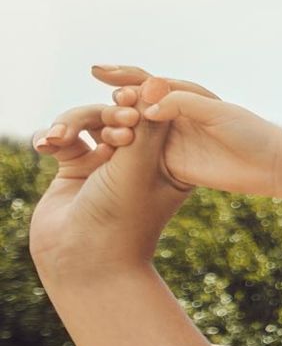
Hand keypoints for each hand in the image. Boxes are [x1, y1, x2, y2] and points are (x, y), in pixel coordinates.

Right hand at [30, 98, 189, 281]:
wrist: (85, 263)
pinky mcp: (77, 168)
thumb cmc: (121, 219)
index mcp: (171, 159)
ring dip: (73, 122)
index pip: (159, 114)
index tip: (128, 95)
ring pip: (88, 120)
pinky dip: (53, 136)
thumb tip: (157, 81)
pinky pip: (64, 137)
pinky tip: (46, 145)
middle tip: (109, 114)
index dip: (143, 98)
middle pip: (123, 112)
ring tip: (62, 139)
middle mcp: (142, 158)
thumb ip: (146, 125)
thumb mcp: (138, 168)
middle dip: (109, 111)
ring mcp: (108, 162)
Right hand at [93, 65, 281, 198]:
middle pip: (134, 105)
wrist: (269, 166)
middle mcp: (172, 116)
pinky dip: (121, 151)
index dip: (123, 76)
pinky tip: (102, 149)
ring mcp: (168, 141)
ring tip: (107, 125)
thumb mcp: (217, 112)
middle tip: (109, 100)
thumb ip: (182, 104)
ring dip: (116, 126)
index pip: (147, 82)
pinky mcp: (169, 165)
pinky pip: (138, 156)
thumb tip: (146, 106)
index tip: (99, 71)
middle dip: (118, 101)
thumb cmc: (250, 132)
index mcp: (184, 96)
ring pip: (132, 130)